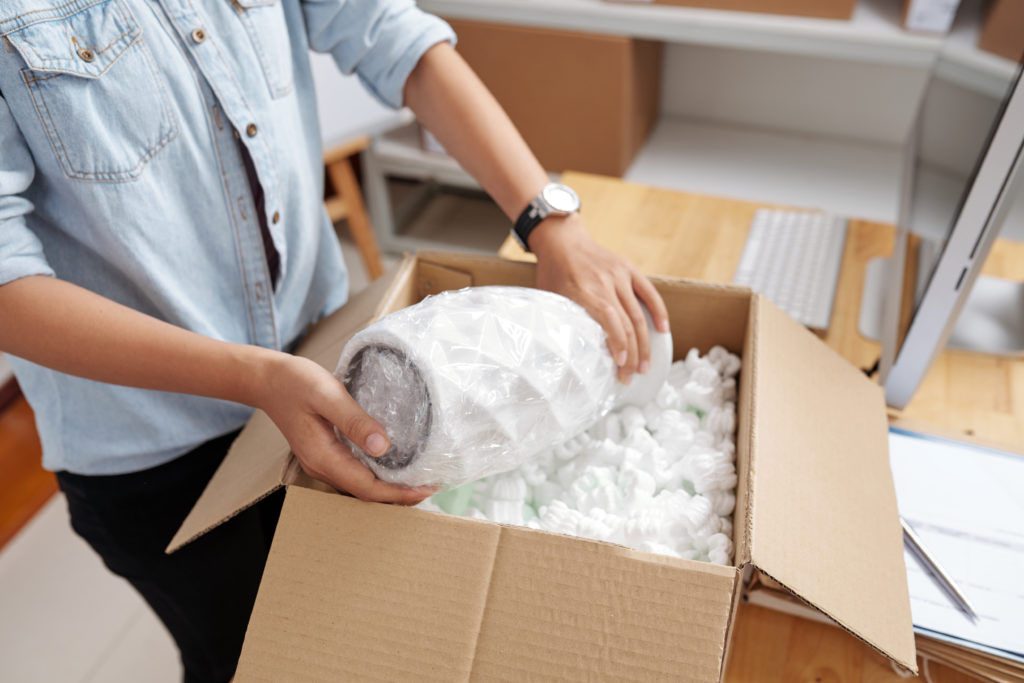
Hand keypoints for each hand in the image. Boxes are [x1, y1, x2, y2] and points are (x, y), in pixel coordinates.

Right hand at [252, 351, 434, 504]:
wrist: (266, 379)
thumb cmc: (294, 382)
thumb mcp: (327, 395)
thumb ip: (355, 421)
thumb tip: (383, 447)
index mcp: (322, 457)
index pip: (367, 488)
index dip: (399, 493)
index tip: (427, 488)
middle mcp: (322, 466)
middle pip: (366, 493)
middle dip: (399, 495)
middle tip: (432, 486)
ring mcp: (322, 462)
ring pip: (360, 485)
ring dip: (389, 487)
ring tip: (419, 479)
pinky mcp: (324, 453)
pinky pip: (355, 472)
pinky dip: (377, 474)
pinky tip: (393, 465)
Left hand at [529, 214, 669, 383]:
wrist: (561, 240)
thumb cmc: (552, 275)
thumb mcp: (550, 299)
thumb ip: (562, 321)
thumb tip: (568, 355)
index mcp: (583, 291)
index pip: (609, 320)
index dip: (619, 344)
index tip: (620, 365)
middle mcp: (605, 283)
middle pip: (627, 323)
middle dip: (632, 355)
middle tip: (630, 377)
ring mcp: (619, 275)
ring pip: (639, 314)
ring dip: (645, 343)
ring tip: (645, 366)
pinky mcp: (628, 269)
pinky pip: (649, 293)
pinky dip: (658, 312)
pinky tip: (664, 331)